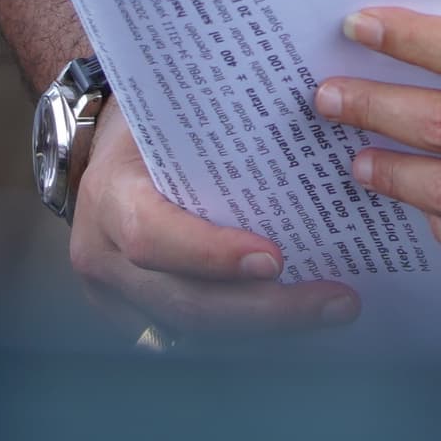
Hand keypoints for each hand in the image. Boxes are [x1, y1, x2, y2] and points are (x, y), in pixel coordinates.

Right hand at [66, 102, 359, 339]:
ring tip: (334, 314)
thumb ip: (230, 116)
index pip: (153, 237)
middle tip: (338, 302)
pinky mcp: (131, 316)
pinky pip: (192, 339)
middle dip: (265, 310)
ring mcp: (112, 294)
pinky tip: (300, 322)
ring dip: (267, 331)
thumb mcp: (177, 102)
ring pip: (192, 332)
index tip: (276, 259)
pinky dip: (248, 335)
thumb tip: (320, 101)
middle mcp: (102, 253)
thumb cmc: (156, 116)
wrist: (108, 148)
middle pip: (183, 302)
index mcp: (111, 194)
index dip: (211, 254)